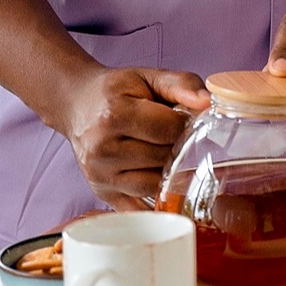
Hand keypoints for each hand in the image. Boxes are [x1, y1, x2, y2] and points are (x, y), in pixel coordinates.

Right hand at [48, 67, 209, 211]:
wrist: (77, 105)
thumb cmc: (115, 92)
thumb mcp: (147, 77)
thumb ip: (182, 84)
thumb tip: (207, 102)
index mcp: (114, 115)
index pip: (169, 129)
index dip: (184, 123)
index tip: (181, 118)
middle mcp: (103, 149)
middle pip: (164, 158)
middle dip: (176, 147)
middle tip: (171, 135)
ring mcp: (100, 176)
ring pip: (156, 185)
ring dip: (167, 171)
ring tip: (160, 151)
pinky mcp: (103, 194)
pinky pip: (141, 208)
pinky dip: (155, 199)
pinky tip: (158, 184)